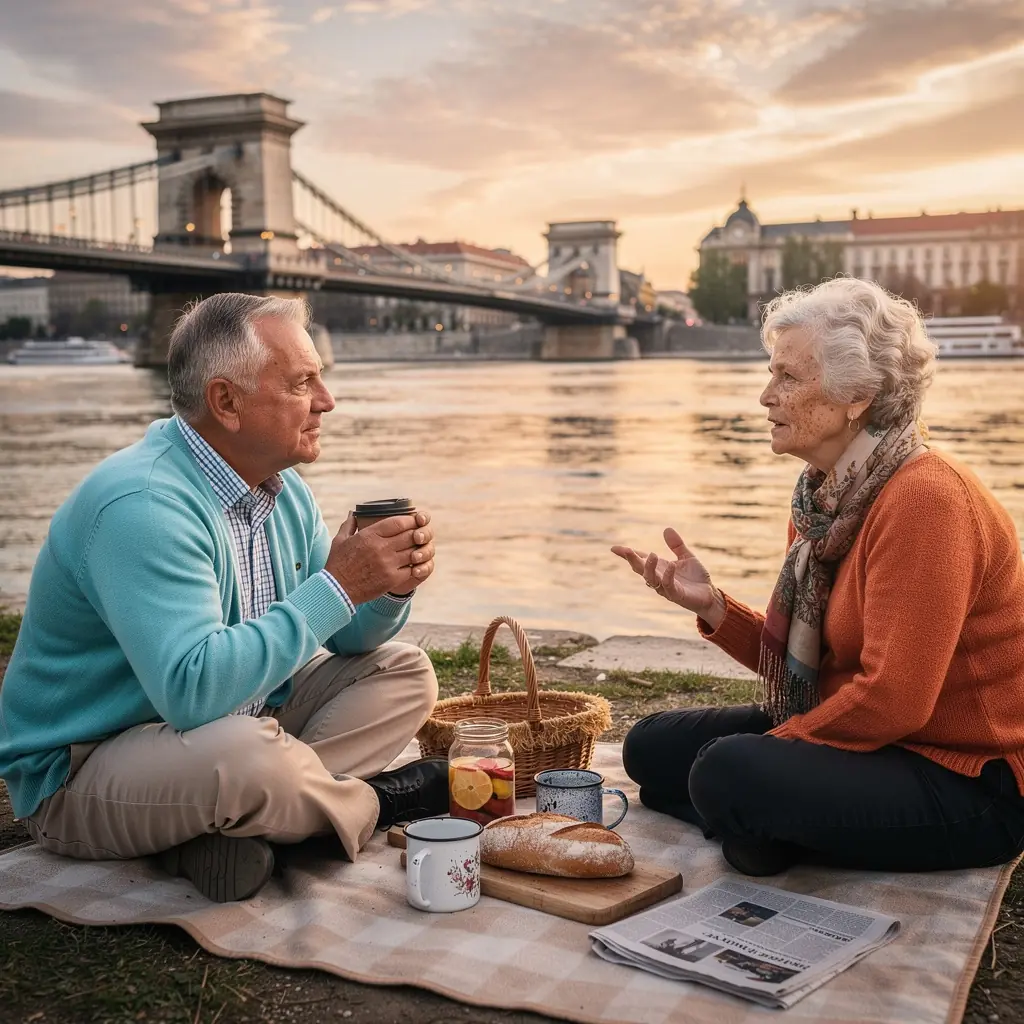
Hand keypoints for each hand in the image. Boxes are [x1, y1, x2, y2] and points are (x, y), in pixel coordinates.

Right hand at [325, 510, 434, 604]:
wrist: (336, 591)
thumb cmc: (338, 564)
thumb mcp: (340, 540)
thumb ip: (349, 525)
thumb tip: (354, 513)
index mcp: (370, 535)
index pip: (398, 522)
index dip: (410, 520)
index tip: (414, 520)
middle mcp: (381, 548)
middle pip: (410, 535)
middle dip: (417, 533)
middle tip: (420, 533)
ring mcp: (388, 564)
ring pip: (414, 552)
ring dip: (418, 549)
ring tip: (419, 548)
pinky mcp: (392, 579)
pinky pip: (412, 569)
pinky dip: (415, 566)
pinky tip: (414, 564)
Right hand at [611, 527, 725, 628]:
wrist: (709, 596)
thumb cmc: (696, 578)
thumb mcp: (687, 557)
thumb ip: (677, 545)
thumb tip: (667, 529)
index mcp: (659, 568)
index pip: (640, 559)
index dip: (627, 554)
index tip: (614, 548)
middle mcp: (658, 577)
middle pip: (640, 569)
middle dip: (632, 560)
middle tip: (626, 550)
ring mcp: (665, 587)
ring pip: (650, 579)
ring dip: (649, 568)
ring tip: (651, 555)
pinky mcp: (676, 594)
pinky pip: (668, 585)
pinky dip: (668, 576)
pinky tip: (670, 565)